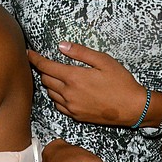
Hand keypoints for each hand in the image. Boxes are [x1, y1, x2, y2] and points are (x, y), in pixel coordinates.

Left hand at [28, 42, 144, 125]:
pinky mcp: (76, 116)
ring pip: (50, 93)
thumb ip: (80, 52)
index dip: (35, 59)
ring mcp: (72, 107)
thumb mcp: (103, 60)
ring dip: (49, 83)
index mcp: (74, 77)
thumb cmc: (120, 81)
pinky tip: (63, 90)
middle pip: (45, 79)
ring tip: (54, 75)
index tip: (29, 53)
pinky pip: (58, 105)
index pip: (46, 66)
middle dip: (42, 69)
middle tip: (44, 62)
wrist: (132, 108)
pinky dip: (56, 96)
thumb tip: (61, 45)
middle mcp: (69, 93)